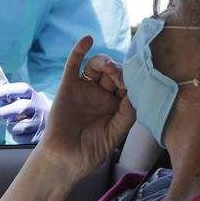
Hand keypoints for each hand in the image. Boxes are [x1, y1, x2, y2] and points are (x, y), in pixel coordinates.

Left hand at [0, 82, 50, 143]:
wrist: (58, 124)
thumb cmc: (34, 110)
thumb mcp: (27, 99)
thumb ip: (11, 97)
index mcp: (35, 96)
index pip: (21, 89)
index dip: (4, 91)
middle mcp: (40, 108)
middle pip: (20, 107)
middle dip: (4, 111)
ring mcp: (41, 123)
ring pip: (19, 126)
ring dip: (11, 126)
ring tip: (12, 125)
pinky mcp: (40, 137)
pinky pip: (21, 139)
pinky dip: (16, 137)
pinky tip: (20, 133)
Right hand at [35, 36, 135, 183]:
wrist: (65, 160)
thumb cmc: (91, 150)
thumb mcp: (116, 134)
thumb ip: (127, 114)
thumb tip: (134, 92)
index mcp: (116, 105)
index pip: (128, 84)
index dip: (132, 80)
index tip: (133, 83)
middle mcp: (101, 94)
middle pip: (114, 72)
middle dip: (119, 71)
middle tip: (118, 77)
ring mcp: (85, 88)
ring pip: (97, 66)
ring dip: (105, 62)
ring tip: (107, 68)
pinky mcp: (68, 86)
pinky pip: (74, 64)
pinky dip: (79, 50)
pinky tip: (87, 40)